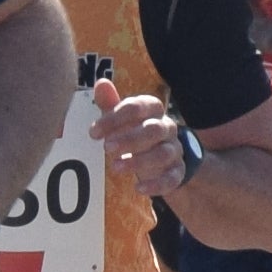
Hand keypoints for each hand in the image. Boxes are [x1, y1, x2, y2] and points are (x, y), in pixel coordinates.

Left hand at [99, 81, 195, 205]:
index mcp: (153, 111)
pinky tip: (138, 188)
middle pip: (154, 130)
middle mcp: (167, 128)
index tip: (94, 132)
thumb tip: (101, 82)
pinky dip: (156, 184)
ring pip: (163, 154)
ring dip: (140, 161)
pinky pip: (172, 178)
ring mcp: (174, 150)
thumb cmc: (136, 132)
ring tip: (115, 168)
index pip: (138, 107)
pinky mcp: (177, 172)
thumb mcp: (123, 119)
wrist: (164, 157)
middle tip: (106, 148)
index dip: (115, 118)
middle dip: (130, 138)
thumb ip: (111, 104)